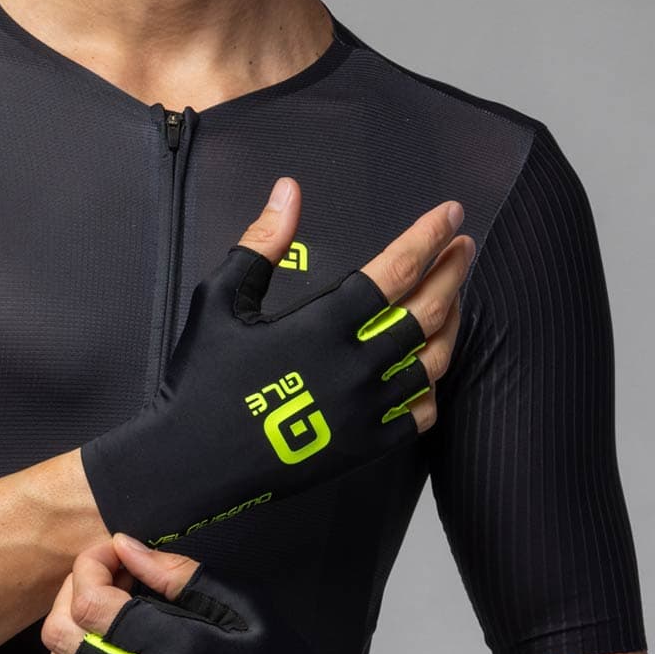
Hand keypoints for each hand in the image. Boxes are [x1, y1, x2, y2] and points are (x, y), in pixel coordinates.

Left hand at [40, 533, 420, 653]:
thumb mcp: (247, 607)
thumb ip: (182, 575)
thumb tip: (128, 547)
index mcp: (175, 647)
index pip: (92, 601)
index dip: (89, 566)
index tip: (110, 554)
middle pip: (64, 636)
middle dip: (71, 595)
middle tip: (102, 584)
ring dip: (67, 642)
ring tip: (96, 625)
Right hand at [79, 179, 472, 545]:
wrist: (191, 461)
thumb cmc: (200, 377)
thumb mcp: (219, 301)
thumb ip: (261, 244)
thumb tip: (288, 191)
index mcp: (323, 324)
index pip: (397, 269)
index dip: (429, 236)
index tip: (451, 214)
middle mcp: (355, 365)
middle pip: (428, 311)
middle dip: (453, 272)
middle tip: (464, 249)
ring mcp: (365, 410)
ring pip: (433, 362)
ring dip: (452, 325)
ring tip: (453, 300)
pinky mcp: (364, 446)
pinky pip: (420, 414)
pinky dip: (432, 387)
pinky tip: (428, 368)